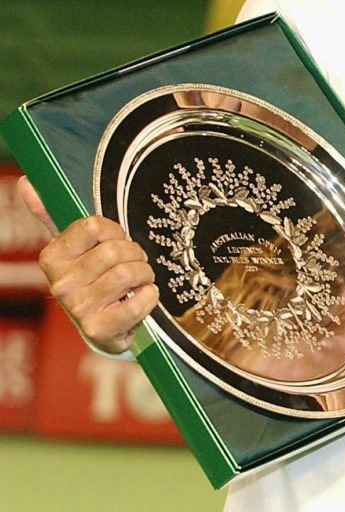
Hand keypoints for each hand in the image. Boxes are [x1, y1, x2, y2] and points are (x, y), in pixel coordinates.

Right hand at [23, 178, 157, 354]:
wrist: (101, 326)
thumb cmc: (92, 279)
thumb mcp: (73, 248)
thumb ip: (51, 215)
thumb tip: (26, 183)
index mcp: (52, 258)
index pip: (95, 226)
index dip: (115, 231)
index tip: (115, 240)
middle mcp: (61, 284)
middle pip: (115, 250)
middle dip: (134, 254)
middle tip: (133, 263)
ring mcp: (79, 308)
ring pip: (129, 272)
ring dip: (144, 274)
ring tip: (137, 281)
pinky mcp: (100, 328)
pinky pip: (140, 301)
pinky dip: (150, 297)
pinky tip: (141, 298)